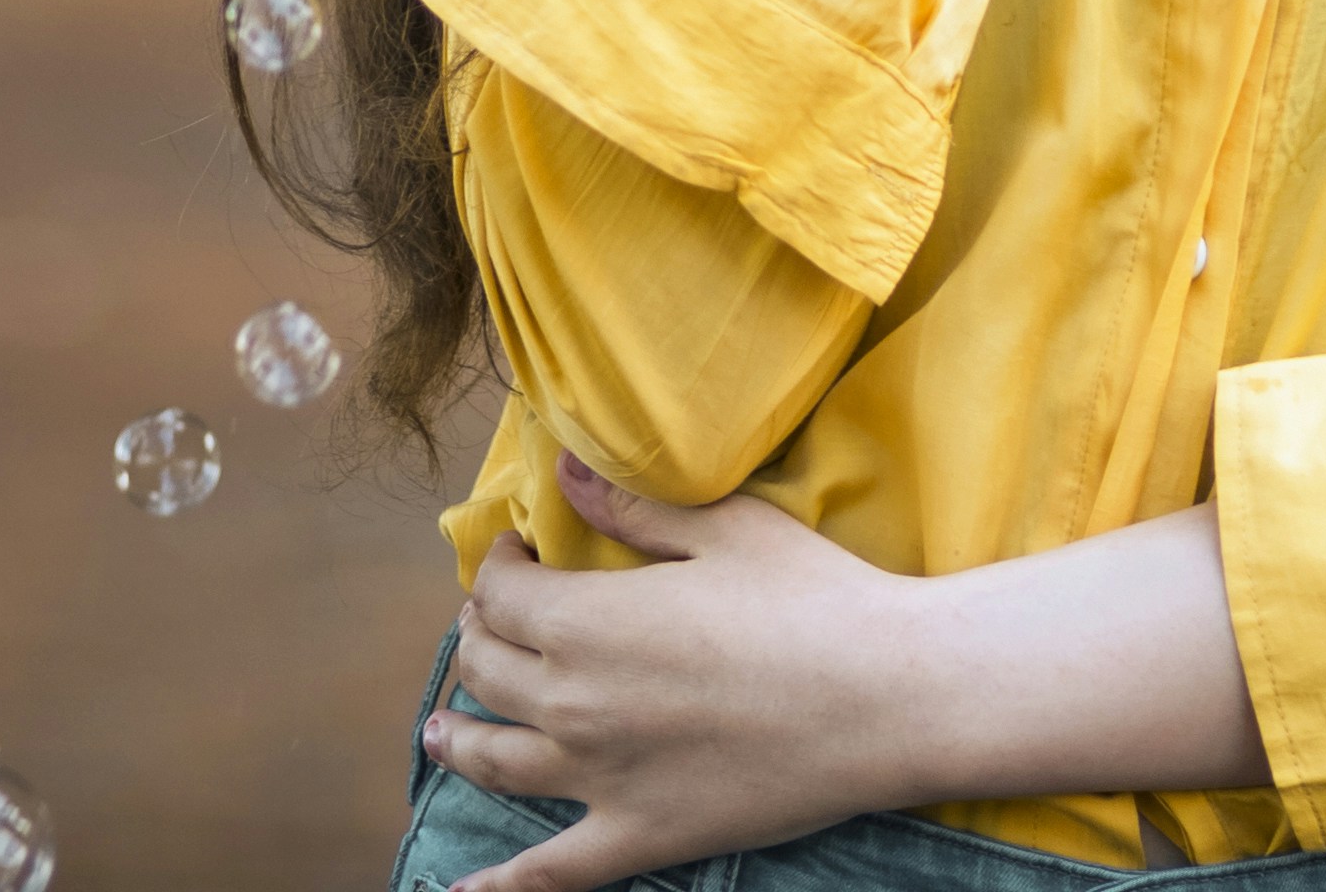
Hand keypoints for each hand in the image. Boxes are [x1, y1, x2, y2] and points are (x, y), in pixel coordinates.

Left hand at [422, 458, 929, 891]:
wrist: (885, 697)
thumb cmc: (812, 598)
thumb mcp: (723, 528)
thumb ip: (632, 509)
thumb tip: (562, 474)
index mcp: (585, 623)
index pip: (499, 596)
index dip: (498, 570)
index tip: (519, 557)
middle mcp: (572, 704)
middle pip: (486, 671)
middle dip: (478, 638)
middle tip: (496, 624)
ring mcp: (599, 780)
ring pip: (495, 760)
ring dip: (455, 740)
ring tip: (439, 732)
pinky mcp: (638, 836)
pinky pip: (549, 874)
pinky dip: (499, 890)